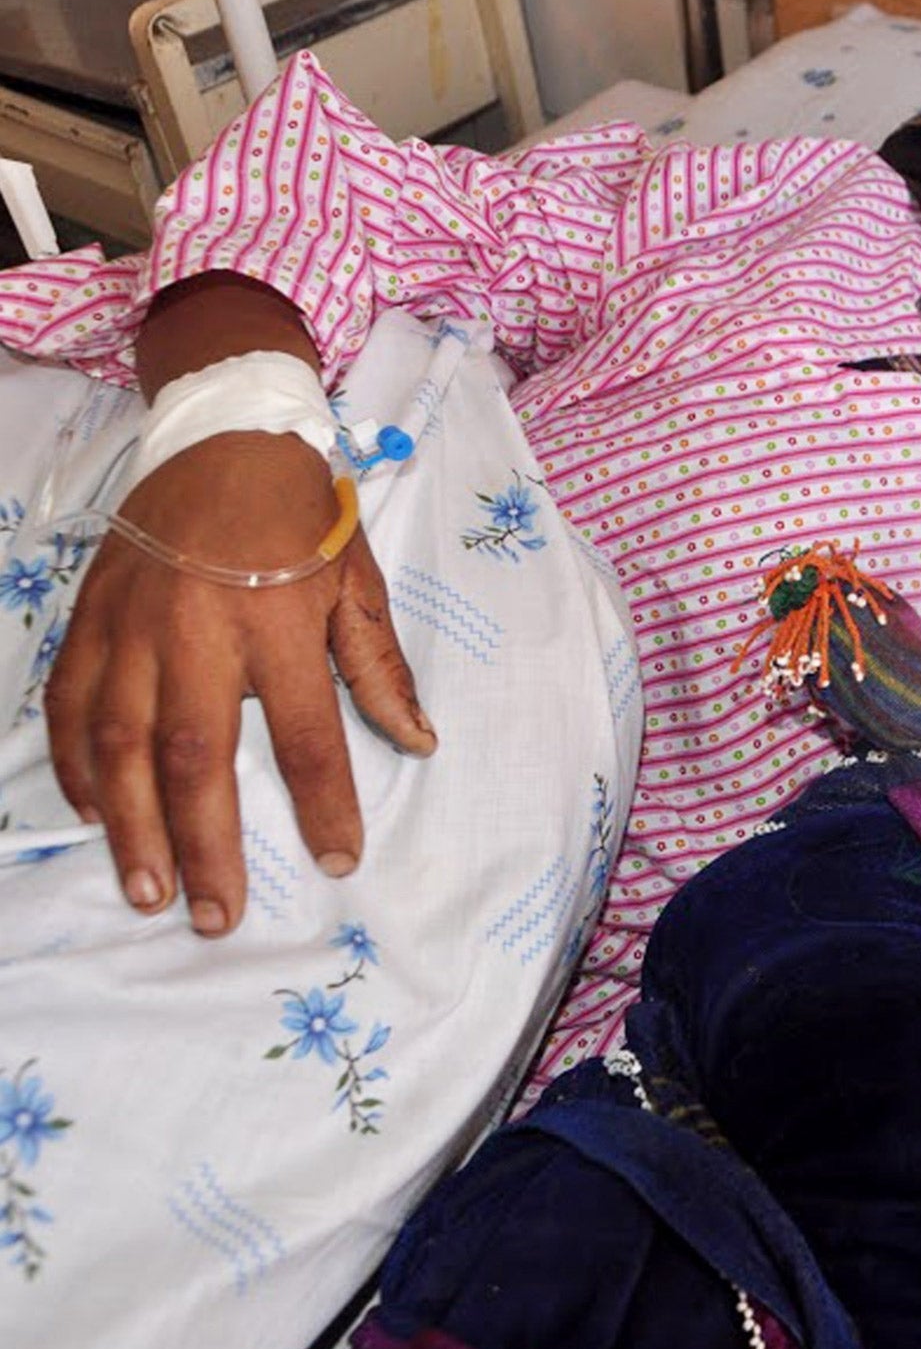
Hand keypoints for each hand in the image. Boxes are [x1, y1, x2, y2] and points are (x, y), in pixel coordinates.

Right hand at [43, 431, 435, 934]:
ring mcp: (133, 625)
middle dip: (205, 845)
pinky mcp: (90, 616)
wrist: (225, 433)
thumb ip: (380, 668)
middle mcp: (197, 630)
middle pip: (196, 757)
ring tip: (147, 890)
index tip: (339, 861)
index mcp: (278, 622)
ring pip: (121, 743)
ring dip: (131, 826)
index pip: (306, 735)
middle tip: (215, 916)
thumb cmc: (303, 515)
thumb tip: (419, 742)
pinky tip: (94, 813)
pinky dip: (78, 763)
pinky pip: (71, 703)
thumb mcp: (359, 583)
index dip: (324, 804)